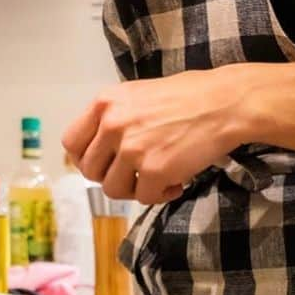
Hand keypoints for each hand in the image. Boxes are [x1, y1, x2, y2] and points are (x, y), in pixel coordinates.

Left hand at [61, 66, 255, 204]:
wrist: (223, 103)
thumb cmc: (186, 97)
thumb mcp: (136, 96)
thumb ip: (113, 118)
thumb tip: (101, 150)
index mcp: (104, 104)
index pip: (71, 143)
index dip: (85, 158)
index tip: (102, 163)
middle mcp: (112, 125)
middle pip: (90, 171)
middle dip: (111, 177)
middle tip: (134, 174)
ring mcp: (131, 149)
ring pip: (112, 189)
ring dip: (134, 189)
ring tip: (156, 178)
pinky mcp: (154, 170)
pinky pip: (143, 198)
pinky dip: (160, 195)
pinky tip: (176, 181)